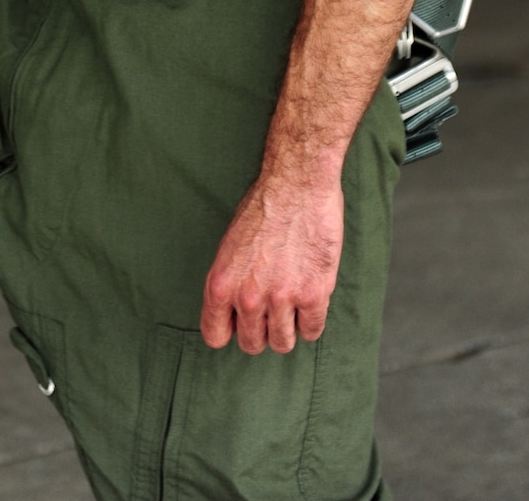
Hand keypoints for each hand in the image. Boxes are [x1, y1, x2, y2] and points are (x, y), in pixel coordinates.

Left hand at [200, 168, 343, 353]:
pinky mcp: (313, 295)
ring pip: (283, 343)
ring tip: (291, 304)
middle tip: (271, 311)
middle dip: (261, 331)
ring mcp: (281, 299)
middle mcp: (248, 297)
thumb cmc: (264, 206)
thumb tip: (234, 311)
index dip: (229, 331)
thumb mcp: (230, 245)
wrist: (297, 184)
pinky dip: (311, 321)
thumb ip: (231, 282)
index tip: (240, 324)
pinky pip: (312, 331)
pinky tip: (310, 300)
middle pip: (252, 344)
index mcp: (221, 284)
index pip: (215, 335)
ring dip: (287, 328)